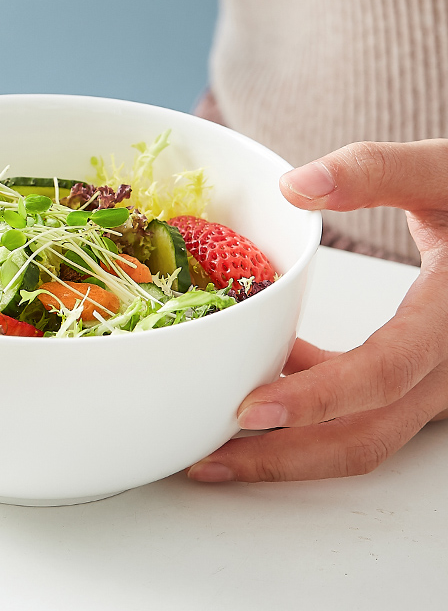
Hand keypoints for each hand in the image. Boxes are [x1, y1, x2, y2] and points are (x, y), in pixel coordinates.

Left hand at [187, 139, 447, 482]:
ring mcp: (433, 381)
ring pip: (362, 435)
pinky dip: (312, 402)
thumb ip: (377, 172)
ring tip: (220, 438)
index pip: (381, 374)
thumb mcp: (444, 175)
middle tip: (208, 460)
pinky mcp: (419, 376)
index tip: (248, 409)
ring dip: (291, 444)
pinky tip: (271, 371)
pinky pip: (364, 407)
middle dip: (282, 456)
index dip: (315, 398)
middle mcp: (444, 367)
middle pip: (363, 438)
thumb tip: (295, 186)